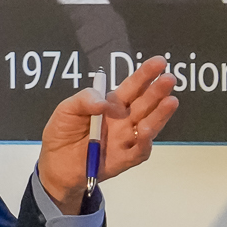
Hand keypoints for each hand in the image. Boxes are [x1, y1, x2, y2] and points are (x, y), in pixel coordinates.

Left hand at [35, 57, 181, 208]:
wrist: (55, 164)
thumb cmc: (62, 132)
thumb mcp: (66, 109)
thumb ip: (85, 100)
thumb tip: (106, 102)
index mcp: (112, 104)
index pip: (132, 86)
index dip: (145, 74)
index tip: (159, 62)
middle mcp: (124, 120)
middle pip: (145, 104)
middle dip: (158, 91)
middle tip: (169, 79)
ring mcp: (126, 139)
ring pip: (149, 125)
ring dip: (160, 114)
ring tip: (170, 102)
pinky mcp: (124, 159)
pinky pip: (140, 151)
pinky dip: (145, 142)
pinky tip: (147, 132)